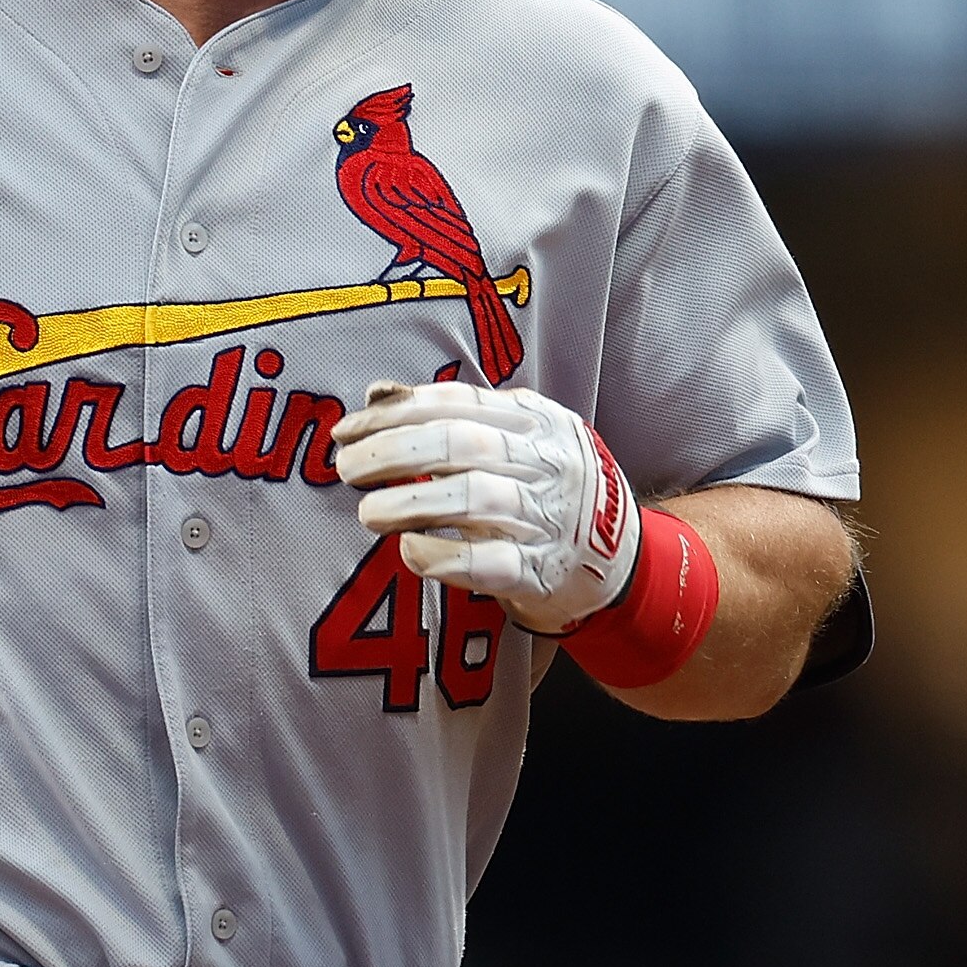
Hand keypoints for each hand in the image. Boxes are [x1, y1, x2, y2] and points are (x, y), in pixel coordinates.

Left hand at [332, 379, 640, 633]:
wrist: (621, 561)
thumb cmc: (545, 491)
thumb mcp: (513, 440)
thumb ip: (448, 416)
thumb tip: (377, 394)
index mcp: (536, 420)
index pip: (456, 403)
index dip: (393, 414)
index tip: (345, 432)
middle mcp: (546, 462)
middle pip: (461, 444)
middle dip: (393, 452)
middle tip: (347, 469)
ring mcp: (548, 517)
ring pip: (475, 498)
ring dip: (409, 502)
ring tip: (368, 513)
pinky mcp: (542, 572)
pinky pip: (489, 562)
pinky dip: (441, 556)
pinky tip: (409, 551)